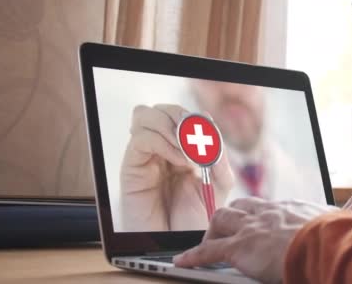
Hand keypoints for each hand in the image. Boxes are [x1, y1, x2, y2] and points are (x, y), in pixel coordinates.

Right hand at [120, 104, 233, 229]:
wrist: (179, 243)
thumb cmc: (195, 217)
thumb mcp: (219, 183)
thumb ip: (218, 155)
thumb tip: (207, 125)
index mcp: (182, 146)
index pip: (184, 113)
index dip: (198, 119)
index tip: (209, 138)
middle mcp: (162, 146)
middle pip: (164, 108)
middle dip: (184, 119)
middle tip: (198, 143)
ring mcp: (146, 155)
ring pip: (145, 114)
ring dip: (172, 128)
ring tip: (188, 153)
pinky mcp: (132, 166)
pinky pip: (141, 138)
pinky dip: (163, 143)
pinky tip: (179, 161)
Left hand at [173, 197, 337, 282]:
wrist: (328, 243)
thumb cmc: (337, 237)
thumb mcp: (339, 227)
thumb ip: (338, 224)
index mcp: (291, 208)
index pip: (268, 206)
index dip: (257, 214)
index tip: (256, 219)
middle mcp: (268, 212)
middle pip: (240, 207)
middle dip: (231, 217)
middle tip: (226, 228)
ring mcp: (252, 228)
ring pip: (221, 220)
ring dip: (212, 232)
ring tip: (206, 243)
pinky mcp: (239, 247)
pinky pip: (209, 251)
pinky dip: (194, 257)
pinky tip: (183, 261)